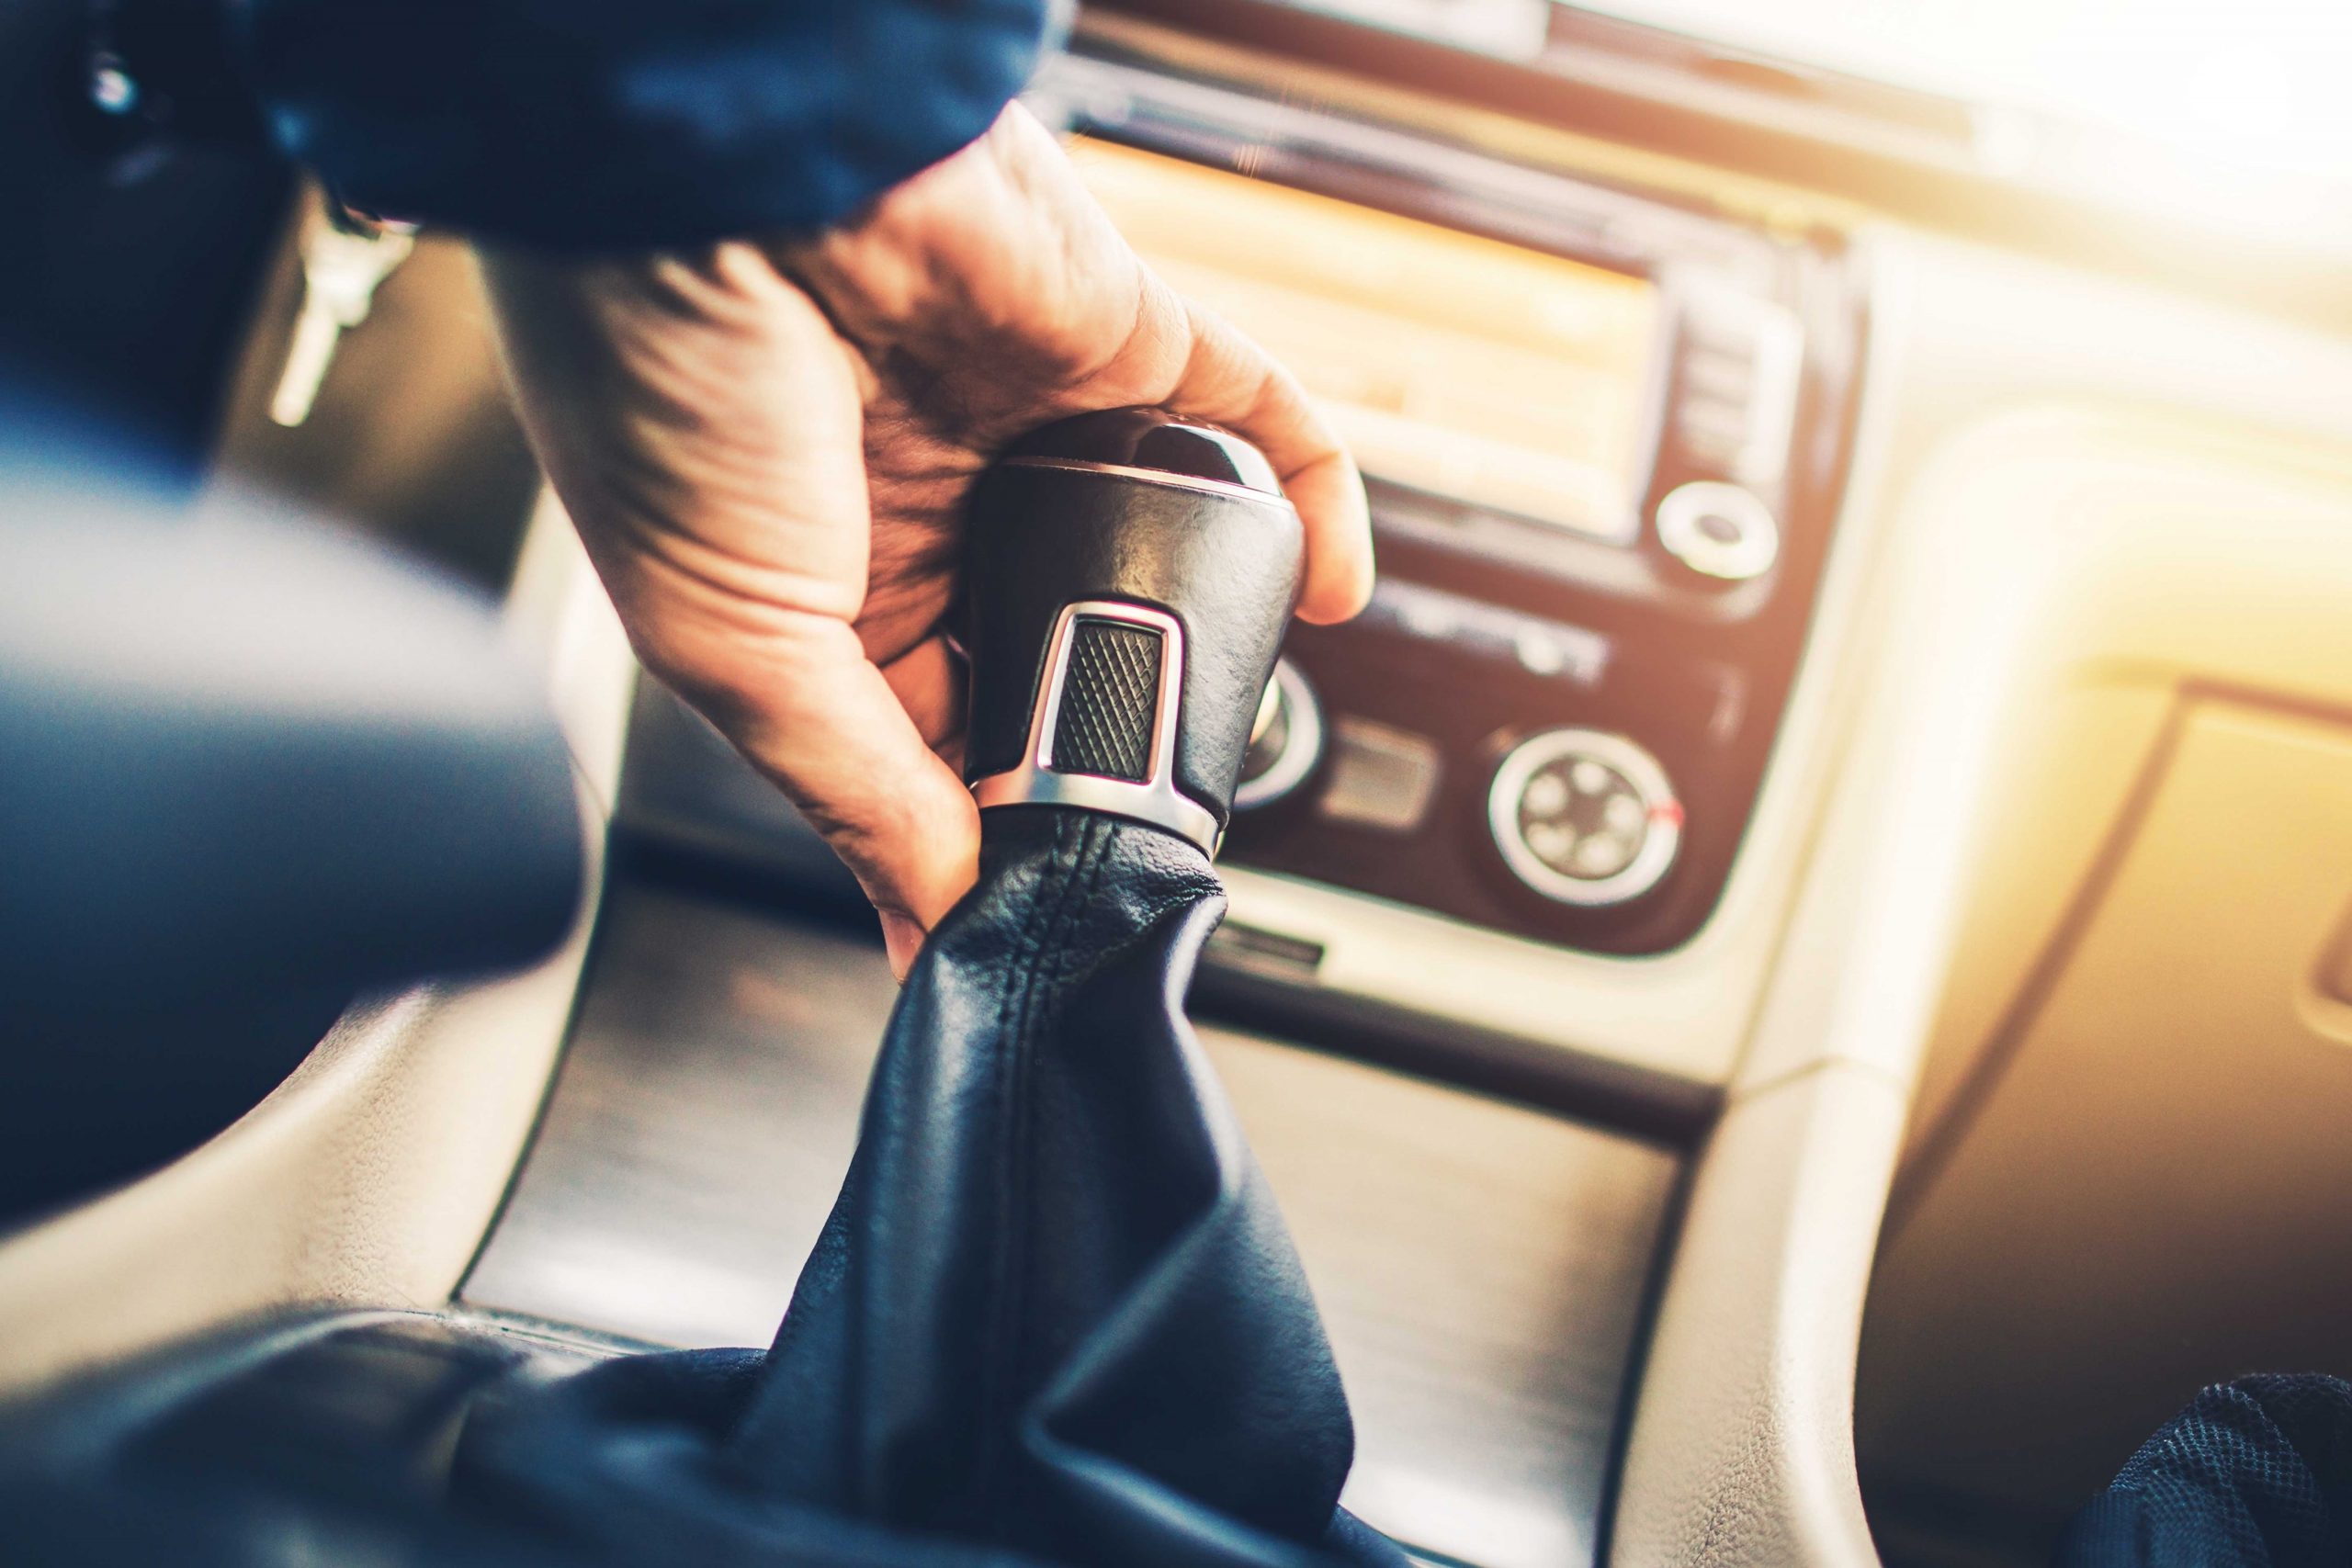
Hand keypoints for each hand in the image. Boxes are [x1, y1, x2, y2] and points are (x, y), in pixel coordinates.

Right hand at [482, 104, 1370, 976]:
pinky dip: (1302, 497)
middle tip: (1138, 844)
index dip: (980, 825)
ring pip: (1154, 555)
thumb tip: (940, 902)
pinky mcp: (1122, 340)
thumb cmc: (657, 377)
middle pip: (1051, 659)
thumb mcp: (734, 644)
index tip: (1030, 910)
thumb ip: (855, 784)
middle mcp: (932, 513)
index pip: (929, 740)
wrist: (717, 174)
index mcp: (819, 589)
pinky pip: (1249, 422)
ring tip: (1225, 740)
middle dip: (1094, 746)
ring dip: (1196, 641)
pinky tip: (1329, 588)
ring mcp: (1032, 428)